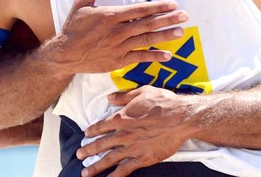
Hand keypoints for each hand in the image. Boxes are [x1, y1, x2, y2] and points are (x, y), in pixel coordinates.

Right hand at [51, 0, 188, 73]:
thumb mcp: (82, 3)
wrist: (65, 54)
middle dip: (167, 19)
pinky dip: (153, 56)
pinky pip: (139, 58)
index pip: (139, 10)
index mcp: (111, 15)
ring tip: (180, 32)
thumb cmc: (74, 26)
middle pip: (147, 24)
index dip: (158, 7)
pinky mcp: (118, 61)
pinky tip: (168, 55)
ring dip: (164, 36)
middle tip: (185, 16)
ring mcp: (119, 47)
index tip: (173, 4)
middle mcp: (117, 31)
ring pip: (146, 40)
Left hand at [76, 86, 195, 176]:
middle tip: (79, 154)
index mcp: (122, 117)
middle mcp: (124, 134)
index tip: (85, 134)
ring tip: (85, 172)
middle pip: (101, 144)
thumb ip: (123, 96)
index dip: (92, 130)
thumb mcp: (142, 91)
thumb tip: (109, 97)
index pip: (101, 125)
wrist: (181, 118)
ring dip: (95, 166)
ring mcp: (132, 148)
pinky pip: (125, 170)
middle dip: (88, 150)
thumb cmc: (164, 102)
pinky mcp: (143, 159)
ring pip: (109, 159)